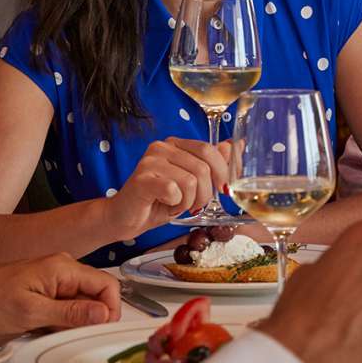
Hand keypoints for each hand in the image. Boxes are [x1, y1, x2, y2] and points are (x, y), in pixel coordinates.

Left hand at [0, 253, 120, 333]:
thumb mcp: (32, 312)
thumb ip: (71, 313)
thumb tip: (103, 314)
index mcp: (64, 268)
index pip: (107, 285)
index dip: (110, 309)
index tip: (99, 330)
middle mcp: (64, 269)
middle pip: (96, 294)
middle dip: (90, 318)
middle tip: (72, 334)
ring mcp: (56, 279)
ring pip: (82, 302)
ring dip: (74, 320)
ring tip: (52, 330)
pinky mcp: (48, 289)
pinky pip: (67, 305)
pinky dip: (62, 319)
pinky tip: (45, 327)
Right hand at [105, 138, 231, 236]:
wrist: (125, 218)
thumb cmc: (159, 201)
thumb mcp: (192, 183)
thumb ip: (212, 163)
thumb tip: (235, 145)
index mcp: (175, 144)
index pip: (210, 150)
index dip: (223, 171)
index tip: (223, 189)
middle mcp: (162, 147)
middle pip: (203, 167)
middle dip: (206, 192)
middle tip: (195, 204)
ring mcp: (150, 161)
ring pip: (192, 181)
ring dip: (189, 201)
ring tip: (176, 205)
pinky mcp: (143, 178)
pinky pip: (175, 191)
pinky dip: (175, 204)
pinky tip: (165, 205)